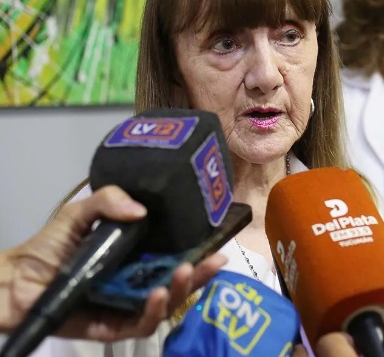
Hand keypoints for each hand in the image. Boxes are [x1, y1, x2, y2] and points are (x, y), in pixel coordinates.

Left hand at [0, 186, 227, 340]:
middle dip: (202, 274)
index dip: (200, 252)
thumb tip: (141, 209)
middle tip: (216, 262)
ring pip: (167, 304)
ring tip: (185, 273)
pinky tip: (159, 296)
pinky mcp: (112, 327)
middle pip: (180, 282)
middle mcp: (138, 281)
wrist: (15, 280)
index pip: (177, 256)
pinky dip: (154, 312)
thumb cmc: (48, 247)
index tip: (218, 245)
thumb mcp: (79, 213)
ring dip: (182, 291)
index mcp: (137, 257)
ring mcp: (127, 305)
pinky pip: (141, 325)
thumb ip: (107, 200)